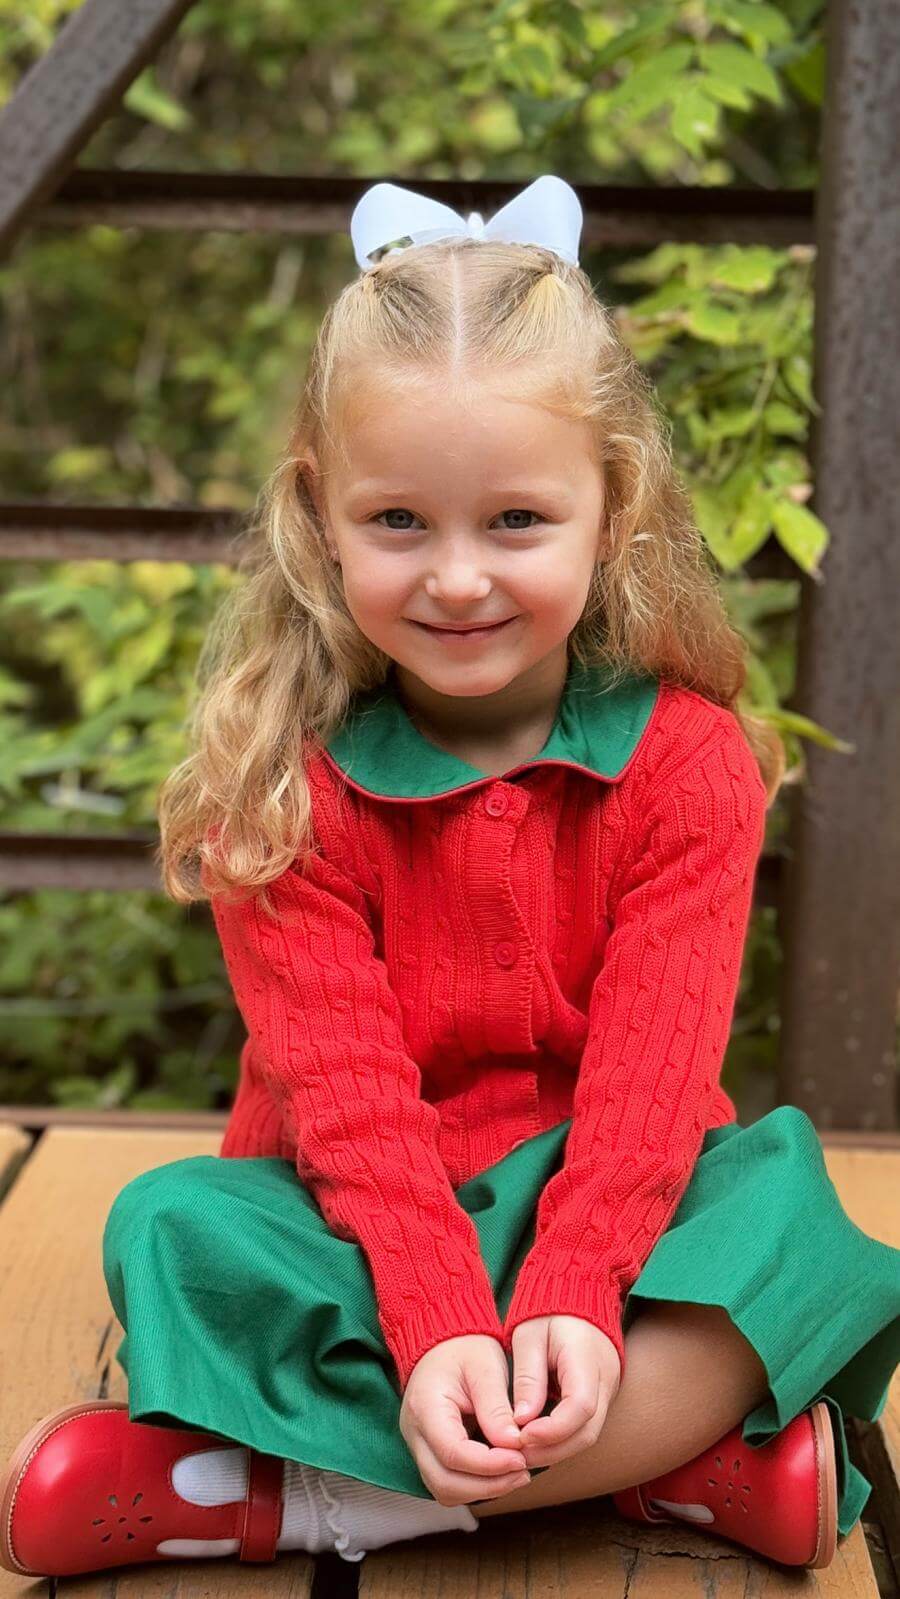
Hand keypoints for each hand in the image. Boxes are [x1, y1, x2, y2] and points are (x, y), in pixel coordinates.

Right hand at [399, 1334, 530, 1506]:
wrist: (444, 1343)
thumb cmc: (464, 1348)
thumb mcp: (486, 1367)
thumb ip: (497, 1407)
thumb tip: (514, 1446)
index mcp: (424, 1406)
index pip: (453, 1452)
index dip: (489, 1465)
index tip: (521, 1459)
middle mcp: (414, 1432)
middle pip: (444, 1482)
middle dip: (488, 1485)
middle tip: (523, 1472)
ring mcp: (418, 1445)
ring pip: (444, 1489)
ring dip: (482, 1490)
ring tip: (517, 1473)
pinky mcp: (429, 1452)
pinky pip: (448, 1482)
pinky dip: (475, 1485)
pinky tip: (502, 1471)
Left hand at [508, 1314, 621, 1468]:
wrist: (577, 1295)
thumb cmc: (548, 1313)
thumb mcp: (529, 1337)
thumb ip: (528, 1377)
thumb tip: (521, 1421)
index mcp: (588, 1358)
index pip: (580, 1406)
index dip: (552, 1429)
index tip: (521, 1436)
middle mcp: (606, 1379)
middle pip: (588, 1431)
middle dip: (552, 1449)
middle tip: (516, 1454)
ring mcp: (608, 1390)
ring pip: (589, 1434)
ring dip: (556, 1450)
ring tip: (522, 1452)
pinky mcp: (602, 1397)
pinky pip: (586, 1427)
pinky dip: (562, 1439)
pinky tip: (536, 1442)